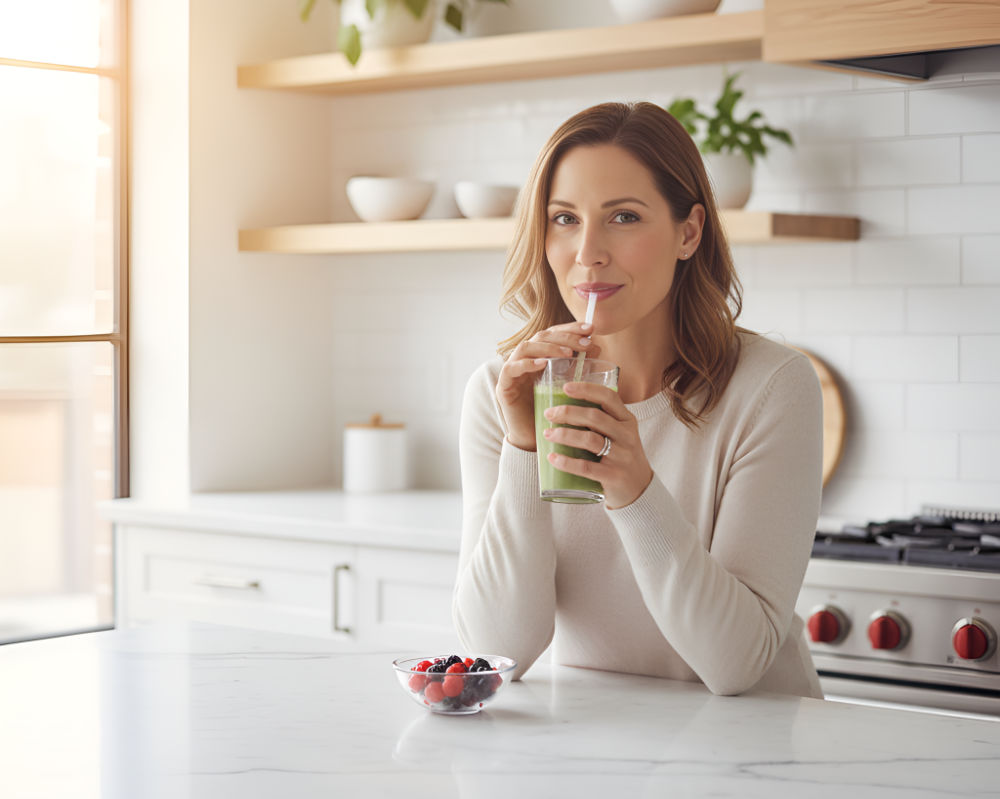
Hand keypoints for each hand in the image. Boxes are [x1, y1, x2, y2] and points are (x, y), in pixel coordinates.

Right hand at [496, 321, 600, 450]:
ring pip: (525, 347)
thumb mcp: (569, 387)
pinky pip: (511, 368)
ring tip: (568, 354)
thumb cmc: (553, 413)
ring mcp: (513, 372)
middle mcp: (525, 360)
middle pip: (541, 336)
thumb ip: (578, 368)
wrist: (535, 440)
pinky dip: (526, 363)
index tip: (590, 328)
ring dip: (548, 347)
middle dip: (564, 336)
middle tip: (584, 342)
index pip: (554, 334)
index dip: (570, 328)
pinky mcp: (504, 387)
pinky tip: (542, 364)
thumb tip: (596, 348)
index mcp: (540, 357)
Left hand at [540, 381, 652, 509]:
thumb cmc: (622, 457)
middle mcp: (627, 436)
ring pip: (589, 440)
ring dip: (564, 435)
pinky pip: (586, 467)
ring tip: (547, 434)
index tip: (566, 388)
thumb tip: (565, 407)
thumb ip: (602, 421)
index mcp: (627, 421)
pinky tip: (552, 458)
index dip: (587, 389)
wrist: (641, 489)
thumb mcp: (621, 434)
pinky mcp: (613, 476)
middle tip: (549, 414)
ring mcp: (621, 456)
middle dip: (568, 413)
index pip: (609, 397)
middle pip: (594, 417)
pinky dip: (566, 462)